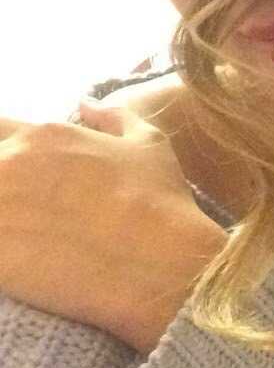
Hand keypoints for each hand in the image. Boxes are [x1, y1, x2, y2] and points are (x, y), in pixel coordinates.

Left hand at [0, 101, 227, 354]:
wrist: (163, 263)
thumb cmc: (160, 200)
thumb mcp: (148, 144)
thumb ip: (113, 117)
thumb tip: (87, 104)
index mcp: (44, 135)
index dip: (7, 153)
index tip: (22, 179)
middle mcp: (13, 164)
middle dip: (4, 189)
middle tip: (24, 214)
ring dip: (2, 219)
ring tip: (27, 237)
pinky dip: (2, 253)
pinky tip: (23, 263)